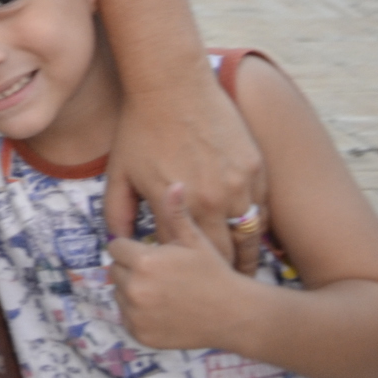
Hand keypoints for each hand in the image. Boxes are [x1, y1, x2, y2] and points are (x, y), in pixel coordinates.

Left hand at [107, 70, 266, 272]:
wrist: (172, 85)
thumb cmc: (139, 129)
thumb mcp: (118, 173)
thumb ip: (116, 213)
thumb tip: (116, 244)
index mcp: (174, 205)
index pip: (186, 256)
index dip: (188, 273)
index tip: (189, 286)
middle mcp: (210, 199)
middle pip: (224, 254)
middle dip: (221, 274)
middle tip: (222, 291)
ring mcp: (238, 184)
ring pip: (249, 236)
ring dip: (245, 256)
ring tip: (242, 273)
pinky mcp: (256, 169)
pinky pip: (262, 210)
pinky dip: (256, 226)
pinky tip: (252, 237)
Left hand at [109, 183, 254, 352]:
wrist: (236, 315)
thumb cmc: (215, 273)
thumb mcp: (195, 240)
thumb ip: (176, 213)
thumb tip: (174, 183)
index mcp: (143, 262)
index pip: (116, 247)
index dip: (133, 248)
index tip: (152, 252)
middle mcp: (134, 289)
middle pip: (115, 269)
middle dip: (132, 268)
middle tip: (161, 273)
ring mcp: (136, 315)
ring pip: (119, 293)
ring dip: (133, 290)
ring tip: (164, 290)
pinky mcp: (140, 335)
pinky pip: (127, 317)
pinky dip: (139, 314)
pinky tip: (164, 308)